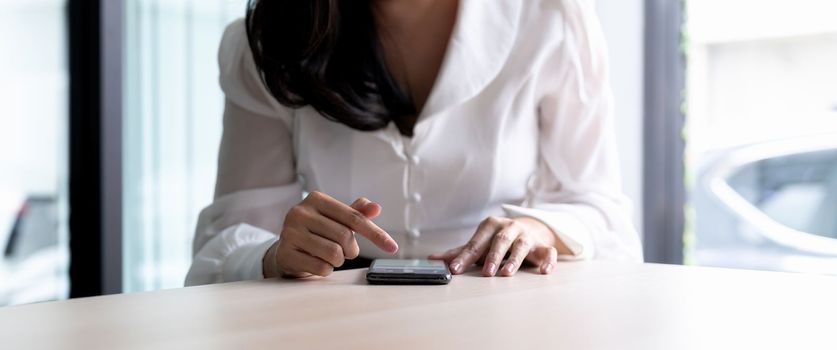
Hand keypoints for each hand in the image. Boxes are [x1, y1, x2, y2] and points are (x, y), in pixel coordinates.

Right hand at [264, 191, 398, 277]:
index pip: (354, 217)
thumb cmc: (317, 232)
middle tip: (345, 252)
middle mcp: (300, 212)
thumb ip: (356, 213)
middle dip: (351, 250)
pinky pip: (320, 267)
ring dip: (338, 260)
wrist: (287, 250)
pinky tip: (316, 262)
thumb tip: (376, 208)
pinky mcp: (285, 253)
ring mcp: (290, 232)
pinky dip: (326, 270)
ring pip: (333, 253)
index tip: (392, 247)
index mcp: (316, 199)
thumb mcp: (336, 220)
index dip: (375, 233)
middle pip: (344, 236)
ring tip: (330, 256)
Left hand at [429, 216, 567, 276]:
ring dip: (514, 259)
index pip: (476, 243)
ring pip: (521, 246)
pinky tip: (544, 271)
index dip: (465, 257)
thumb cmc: (499, 239)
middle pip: (500, 241)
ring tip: (507, 273)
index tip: (455, 270)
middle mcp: (509, 228)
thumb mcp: (480, 243)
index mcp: (491, 226)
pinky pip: (547, 252)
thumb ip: (459, 252)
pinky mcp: (542, 246)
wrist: (531, 228)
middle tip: (486, 272)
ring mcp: (527, 236)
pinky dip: (547, 261)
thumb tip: (432, 258)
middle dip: (492, 256)